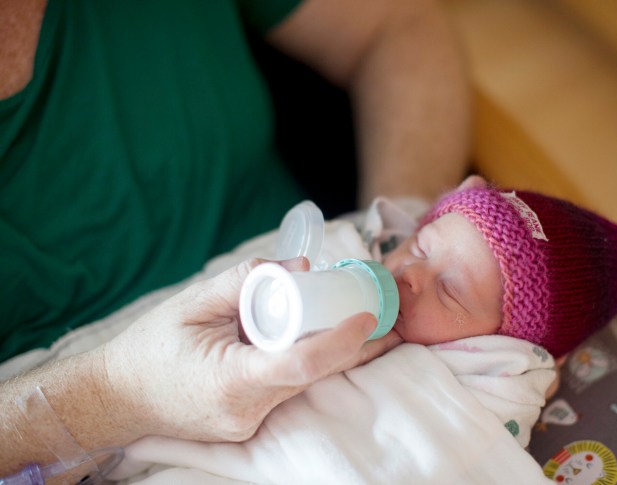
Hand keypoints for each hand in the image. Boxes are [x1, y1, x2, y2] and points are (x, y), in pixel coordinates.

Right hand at [102, 257, 401, 442]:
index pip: (300, 364)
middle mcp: (245, 410)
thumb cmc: (151, 347)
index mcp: (229, 380)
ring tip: (365, 323)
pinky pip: (289, 390)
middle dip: (354, 346)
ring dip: (335, 353)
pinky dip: (310, 363)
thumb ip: (245, 279)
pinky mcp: (250, 423)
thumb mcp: (192, 302)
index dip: (340, 340)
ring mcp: (249, 423)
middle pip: (314, 375)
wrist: (119, 397)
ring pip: (306, 385)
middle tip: (386, 315)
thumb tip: (301, 266)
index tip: (367, 316)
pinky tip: (326, 339)